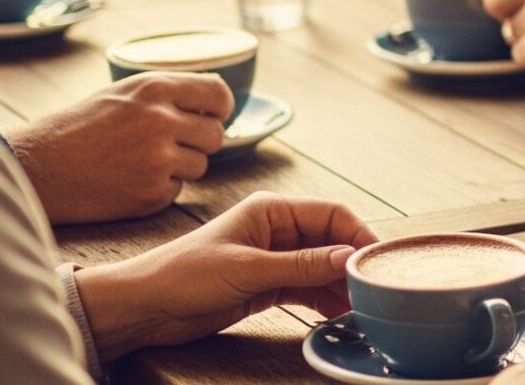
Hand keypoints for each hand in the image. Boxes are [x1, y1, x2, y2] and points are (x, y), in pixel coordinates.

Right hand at [8, 73, 234, 223]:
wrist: (37, 168)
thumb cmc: (77, 128)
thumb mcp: (122, 93)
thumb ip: (168, 93)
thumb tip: (219, 98)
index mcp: (155, 88)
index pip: (219, 95)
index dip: (220, 109)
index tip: (212, 116)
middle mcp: (161, 121)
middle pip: (215, 135)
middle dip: (200, 141)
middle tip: (171, 144)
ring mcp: (158, 160)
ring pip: (200, 165)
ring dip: (180, 166)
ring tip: (141, 162)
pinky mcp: (150, 195)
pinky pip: (176, 190)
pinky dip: (160, 188)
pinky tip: (129, 181)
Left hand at [73, 192, 377, 358]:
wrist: (144, 307)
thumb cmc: (184, 275)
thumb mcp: (248, 269)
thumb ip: (301, 265)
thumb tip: (349, 258)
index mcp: (272, 210)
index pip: (332, 213)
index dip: (359, 234)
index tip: (380, 259)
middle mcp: (277, 229)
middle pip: (331, 240)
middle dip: (354, 262)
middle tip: (377, 288)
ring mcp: (273, 257)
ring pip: (322, 266)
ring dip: (341, 285)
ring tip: (364, 306)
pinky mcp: (266, 284)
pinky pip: (307, 288)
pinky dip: (324, 299)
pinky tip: (340, 314)